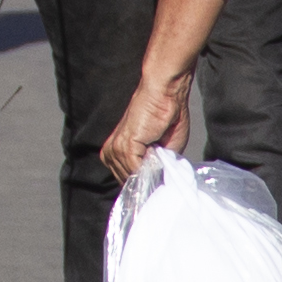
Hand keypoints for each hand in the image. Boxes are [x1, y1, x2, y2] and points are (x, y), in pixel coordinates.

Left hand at [98, 67, 190, 185]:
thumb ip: (154, 168)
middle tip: (161, 163)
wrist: (166, 95)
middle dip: (145, 178)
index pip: (125, 180)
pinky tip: (155, 148)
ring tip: (158, 147)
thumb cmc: (169, 119)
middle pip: (127, 182)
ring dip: (150, 169)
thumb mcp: (163, 152)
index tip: (155, 183)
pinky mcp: (124, 145)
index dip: (141, 184)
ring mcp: (116, 149)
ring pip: (133, 177)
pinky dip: (149, 165)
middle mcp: (112, 152)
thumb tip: (154, 186)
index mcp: (117, 153)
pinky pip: (135, 169)